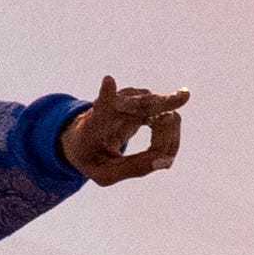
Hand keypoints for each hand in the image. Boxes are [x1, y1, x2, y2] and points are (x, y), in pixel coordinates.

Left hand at [62, 74, 187, 185]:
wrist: (83, 139)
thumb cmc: (93, 158)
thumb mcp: (105, 174)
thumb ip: (134, 169)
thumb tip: (167, 160)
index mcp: (92, 125)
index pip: (101, 108)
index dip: (107, 95)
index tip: (108, 80)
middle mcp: (111, 104)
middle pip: (146, 105)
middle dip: (165, 125)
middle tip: (166, 157)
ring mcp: (129, 97)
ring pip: (162, 109)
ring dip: (168, 136)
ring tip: (157, 156)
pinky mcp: (143, 99)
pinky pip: (167, 113)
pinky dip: (170, 133)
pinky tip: (161, 147)